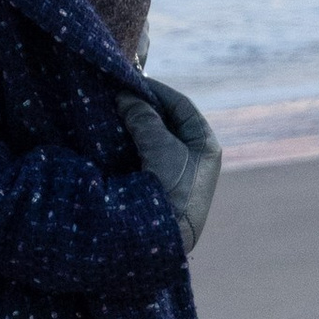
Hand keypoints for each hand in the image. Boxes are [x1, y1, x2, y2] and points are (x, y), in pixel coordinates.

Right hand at [117, 79, 222, 251]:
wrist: (165, 237)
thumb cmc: (172, 188)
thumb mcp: (160, 147)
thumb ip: (144, 118)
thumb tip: (126, 98)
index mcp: (206, 144)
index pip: (181, 106)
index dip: (156, 91)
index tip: (132, 80)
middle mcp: (195, 156)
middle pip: (167, 121)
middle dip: (143, 108)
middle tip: (118, 95)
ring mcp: (178, 172)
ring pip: (155, 138)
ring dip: (135, 126)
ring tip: (113, 112)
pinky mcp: (161, 185)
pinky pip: (145, 155)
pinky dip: (131, 144)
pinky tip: (113, 137)